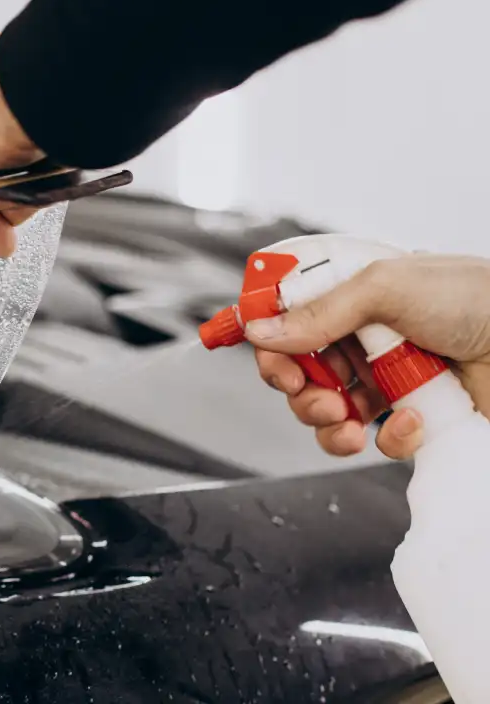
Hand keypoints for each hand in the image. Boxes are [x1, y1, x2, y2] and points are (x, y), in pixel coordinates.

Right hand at [247, 254, 489, 458]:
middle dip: (295, 388)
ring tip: (348, 422)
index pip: (288, 318)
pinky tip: (415, 422)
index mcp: (352, 296)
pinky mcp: (414, 417)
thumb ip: (319, 312)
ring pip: (327, 411)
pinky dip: (391, 438)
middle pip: (297, 370)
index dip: (269, 340)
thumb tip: (260, 331)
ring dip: (327, 422)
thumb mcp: (386, 288)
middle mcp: (364, 337)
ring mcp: (388, 379)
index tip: (269, 358)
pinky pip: (378, 439)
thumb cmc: (476, 299)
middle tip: (309, 394)